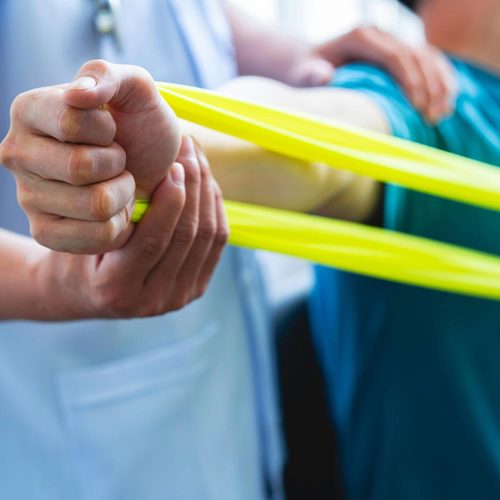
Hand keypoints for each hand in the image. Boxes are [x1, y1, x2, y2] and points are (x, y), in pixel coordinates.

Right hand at [0, 60, 180, 253]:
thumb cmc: (139, 126)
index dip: (107, 130)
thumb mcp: (135, 90)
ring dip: (123, 193)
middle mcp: (16, 154)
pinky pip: (99, 235)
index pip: (71, 123)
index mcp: (28, 110)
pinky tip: (113, 208)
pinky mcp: (46, 233)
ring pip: (96, 205)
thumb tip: (79, 95)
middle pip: (81, 168)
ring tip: (116, 182)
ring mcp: (28, 197)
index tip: (110, 129)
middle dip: (117, 163)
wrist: (150, 169)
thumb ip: (108, 76)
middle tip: (117, 160)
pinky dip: (120, 222)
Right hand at [33, 136, 227, 319]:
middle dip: (193, 187)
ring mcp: (178, 297)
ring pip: (208, 237)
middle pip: (187, 237)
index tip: (173, 164)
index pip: (153, 242)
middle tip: (189, 149)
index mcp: (115, 289)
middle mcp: (152, 300)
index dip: (169, 201)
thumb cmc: (75, 253)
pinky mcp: (195, 288)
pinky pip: (217, 242)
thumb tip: (148, 167)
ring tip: (198, 158)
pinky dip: (214, 207)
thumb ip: (107, 213)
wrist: (86, 291)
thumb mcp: (77, 233)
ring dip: (206, 191)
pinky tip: (205, 180)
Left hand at [288, 26, 455, 121]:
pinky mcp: (398, 52)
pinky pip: (428, 61)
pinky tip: (447, 101)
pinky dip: (441, 79)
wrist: (309, 63)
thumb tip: (325, 76)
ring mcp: (392, 41)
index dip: (410, 80)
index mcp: (360, 37)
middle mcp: (380, 34)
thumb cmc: (305, 73)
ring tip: (442, 114)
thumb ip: (312, 75)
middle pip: (416, 56)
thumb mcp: (303, 75)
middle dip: (429, 87)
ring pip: (427, 57)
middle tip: (432, 117)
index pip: (395, 56)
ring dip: (440, 84)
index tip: (417, 107)